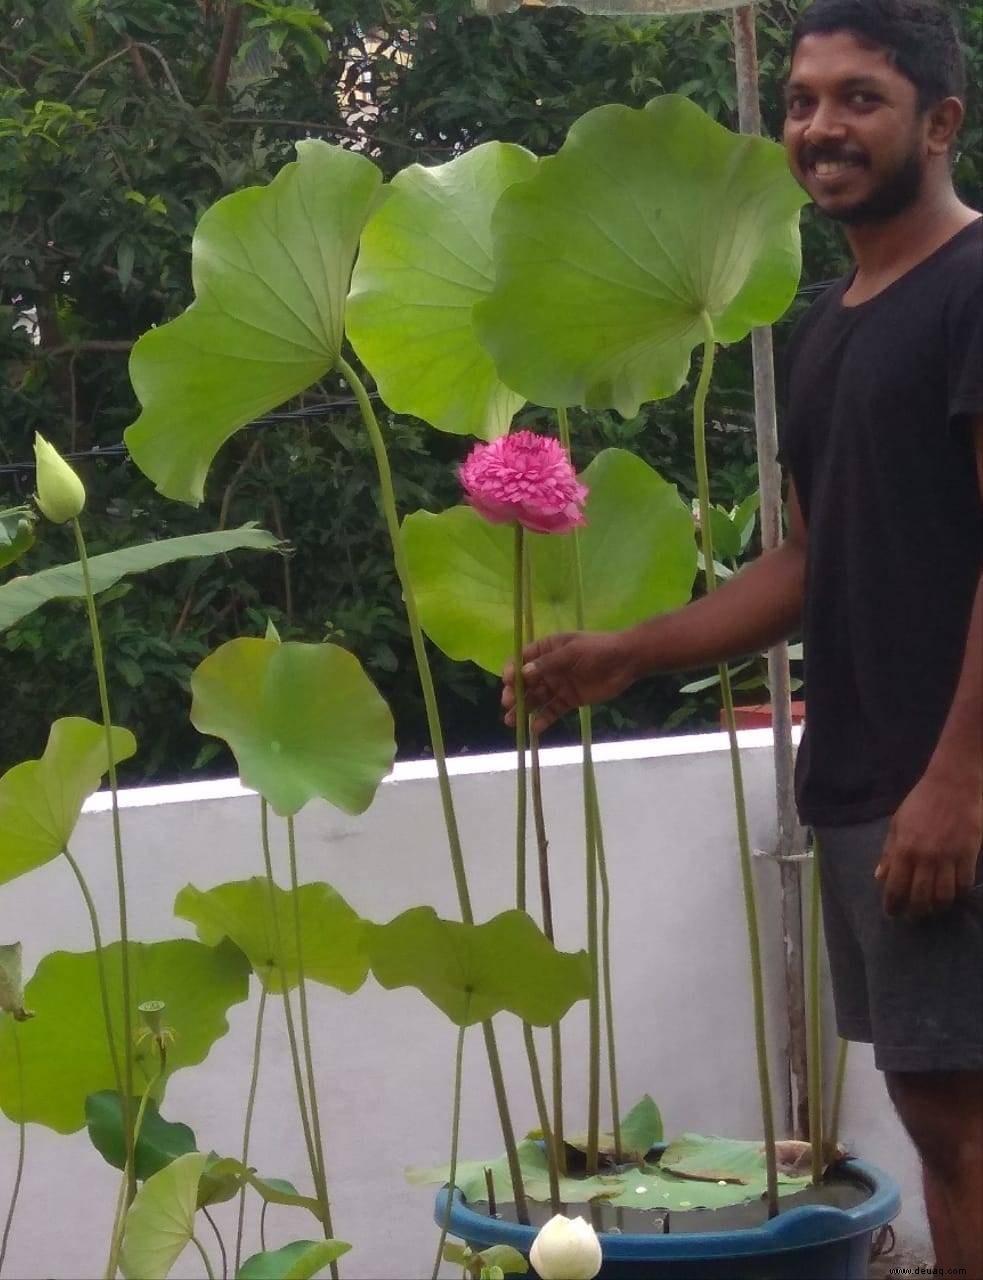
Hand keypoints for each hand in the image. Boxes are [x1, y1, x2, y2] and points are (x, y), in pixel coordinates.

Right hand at [502, 630, 638, 733]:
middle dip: (514, 693)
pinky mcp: (569, 700)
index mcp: (546, 649)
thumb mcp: (572, 652)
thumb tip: (523, 673)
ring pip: (536, 699)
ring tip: (511, 722)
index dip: (512, 671)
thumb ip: (548, 663)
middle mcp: (548, 668)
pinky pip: (552, 711)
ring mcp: (558, 685)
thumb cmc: (598, 649)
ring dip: (522, 709)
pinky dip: (543, 720)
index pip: (522, 660)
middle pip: (525, 682)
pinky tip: (535, 728)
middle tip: (508, 704)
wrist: (626, 662)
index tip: (507, 682)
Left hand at [875, 770, 982, 917]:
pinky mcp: (969, 855)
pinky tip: (952, 895)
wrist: (953, 785)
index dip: (893, 904)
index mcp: (904, 849)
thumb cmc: (921, 802)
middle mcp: (925, 857)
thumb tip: (880, 877)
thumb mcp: (898, 824)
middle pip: (920, 897)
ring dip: (937, 908)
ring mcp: (949, 857)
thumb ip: (889, 852)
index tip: (892, 913)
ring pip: (944, 896)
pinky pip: (964, 884)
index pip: (896, 887)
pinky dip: (958, 894)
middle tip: (913, 916)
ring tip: (933, 909)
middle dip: (915, 912)